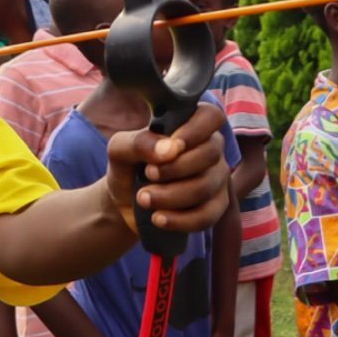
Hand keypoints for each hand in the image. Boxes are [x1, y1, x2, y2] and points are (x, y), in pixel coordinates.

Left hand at [105, 102, 229, 235]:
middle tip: (147, 174)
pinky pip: (207, 215)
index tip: (173, 145)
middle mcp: (210, 148)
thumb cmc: (127, 167)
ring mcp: (217, 178)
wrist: (124, 203)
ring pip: (206, 187)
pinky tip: (158, 218)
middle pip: (210, 154)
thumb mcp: (120, 150)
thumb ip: (139, 142)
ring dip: (171, 196)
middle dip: (175, 169)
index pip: (211, 116)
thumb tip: (169, 149)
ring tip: (143, 198)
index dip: (195, 130)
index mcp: (191, 125)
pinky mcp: (215, 207)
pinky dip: (180, 220)